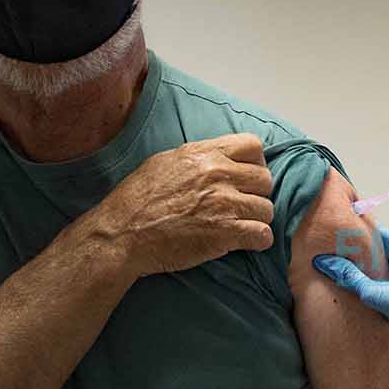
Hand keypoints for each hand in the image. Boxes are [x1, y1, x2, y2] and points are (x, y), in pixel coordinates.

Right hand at [97, 132, 274, 278]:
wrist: (121, 234)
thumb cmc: (136, 200)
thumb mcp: (164, 162)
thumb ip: (196, 157)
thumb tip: (217, 157)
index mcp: (203, 154)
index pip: (253, 146)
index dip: (254, 163)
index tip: (246, 177)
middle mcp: (217, 174)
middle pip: (265, 178)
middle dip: (257, 193)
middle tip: (243, 205)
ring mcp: (223, 204)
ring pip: (267, 208)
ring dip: (257, 218)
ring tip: (242, 225)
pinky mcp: (224, 233)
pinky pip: (262, 234)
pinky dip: (258, 240)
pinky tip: (247, 242)